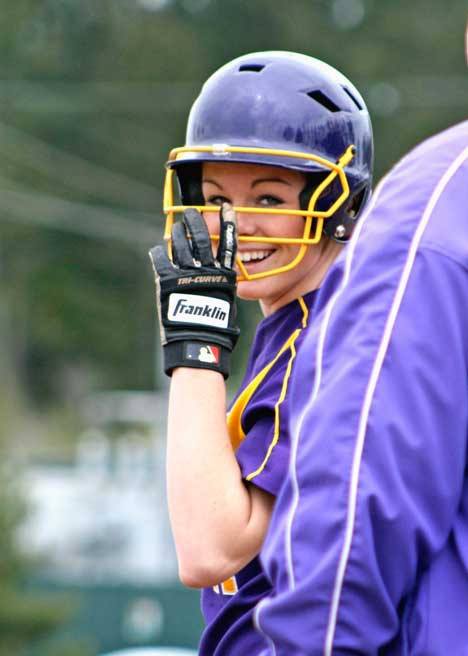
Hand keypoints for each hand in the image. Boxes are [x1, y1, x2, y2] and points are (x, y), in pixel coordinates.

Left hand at [149, 204, 238, 378]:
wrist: (198, 342)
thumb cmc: (217, 330)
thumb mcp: (227, 305)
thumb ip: (223, 287)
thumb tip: (222, 278)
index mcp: (224, 275)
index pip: (229, 243)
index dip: (228, 224)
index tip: (226, 208)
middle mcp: (206, 270)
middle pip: (200, 237)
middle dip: (196, 221)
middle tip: (191, 211)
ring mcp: (186, 274)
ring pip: (180, 244)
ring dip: (178, 233)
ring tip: (176, 228)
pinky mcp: (167, 281)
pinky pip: (161, 259)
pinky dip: (158, 253)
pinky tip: (157, 250)